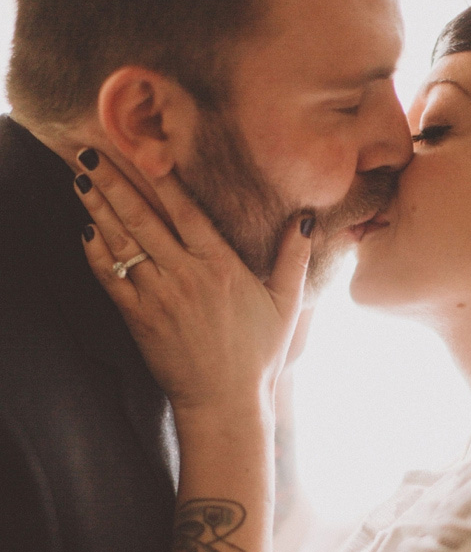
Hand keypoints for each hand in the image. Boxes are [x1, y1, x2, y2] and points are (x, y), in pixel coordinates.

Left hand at [76, 151, 310, 415]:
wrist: (224, 402)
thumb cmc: (258, 355)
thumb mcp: (288, 304)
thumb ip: (293, 257)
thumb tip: (306, 217)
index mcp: (221, 266)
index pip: (186, 211)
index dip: (162, 178)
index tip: (145, 149)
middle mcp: (186, 276)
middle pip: (143, 218)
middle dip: (114, 182)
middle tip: (90, 152)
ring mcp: (158, 297)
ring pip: (122, 242)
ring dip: (99, 208)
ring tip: (82, 180)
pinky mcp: (139, 319)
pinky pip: (110, 278)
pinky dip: (96, 252)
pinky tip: (87, 230)